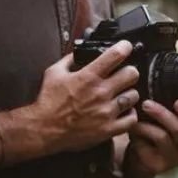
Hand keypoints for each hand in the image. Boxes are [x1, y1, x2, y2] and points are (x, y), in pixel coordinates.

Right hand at [31, 40, 139, 154]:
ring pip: (134, 96)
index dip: (124, 47)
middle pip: (132, 74)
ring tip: (123, 94)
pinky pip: (131, 119)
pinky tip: (123, 111)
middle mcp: (100, 93)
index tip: (126, 47)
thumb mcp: (54, 73)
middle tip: (125, 74)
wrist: (43, 129)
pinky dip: (129, 114)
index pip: (115, 55)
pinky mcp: (108, 129)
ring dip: (129, 93)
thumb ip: (69, 59)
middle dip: (130, 71)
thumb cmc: (48, 101)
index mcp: (88, 77)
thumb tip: (80, 51)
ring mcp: (106, 112)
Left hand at [123, 98, 177, 177]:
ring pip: (162, 136)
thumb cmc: (156, 128)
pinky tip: (132, 128)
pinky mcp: (159, 166)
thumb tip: (161, 79)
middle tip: (146, 103)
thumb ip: (170, 105)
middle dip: (162, 114)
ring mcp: (174, 159)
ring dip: (146, 123)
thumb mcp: (166, 117)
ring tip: (135, 116)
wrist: (141, 155)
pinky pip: (147, 146)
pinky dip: (139, 133)